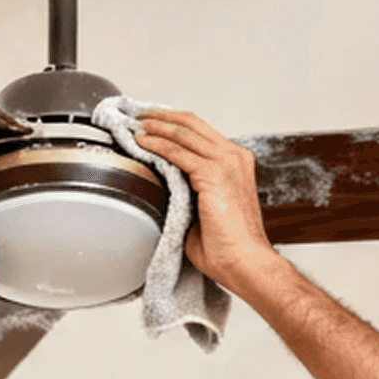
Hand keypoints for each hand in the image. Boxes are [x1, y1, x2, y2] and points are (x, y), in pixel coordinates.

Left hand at [133, 110, 276, 286]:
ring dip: (156, 127)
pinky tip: (142, 144)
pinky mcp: (215, 174)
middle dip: (161, 116)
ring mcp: (227, 163)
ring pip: (184, 132)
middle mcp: (234, 157)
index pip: (200, 132)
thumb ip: (189, 190)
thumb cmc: (227, 246)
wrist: (244, 262)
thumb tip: (163, 183)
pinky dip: (158, 145)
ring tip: (134, 126)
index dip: (173, 123)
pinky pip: (178, 152)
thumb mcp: (205, 208)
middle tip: (137, 116)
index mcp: (235, 163)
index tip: (150, 123)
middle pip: (192, 123)